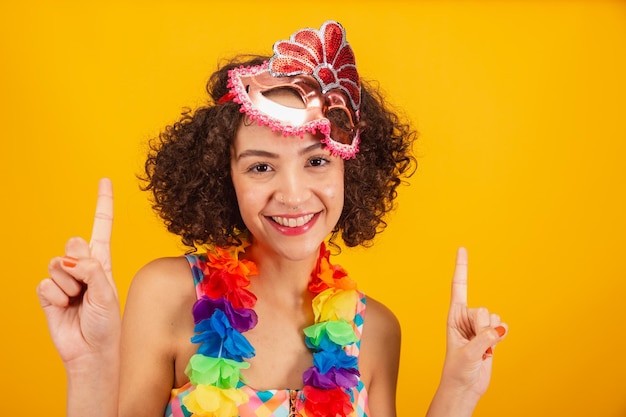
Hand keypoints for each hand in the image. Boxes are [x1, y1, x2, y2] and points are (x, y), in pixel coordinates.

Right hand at [37, 178, 120, 365]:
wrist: (91, 350)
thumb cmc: (106, 323)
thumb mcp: (108, 293)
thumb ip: (92, 270)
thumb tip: (70, 257)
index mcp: (102, 261)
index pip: (101, 226)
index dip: (103, 203)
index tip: (105, 180)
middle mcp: (83, 266)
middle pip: (73, 243)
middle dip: (80, 263)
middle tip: (87, 287)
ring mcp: (64, 279)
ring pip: (57, 264)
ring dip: (69, 285)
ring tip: (78, 302)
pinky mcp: (47, 293)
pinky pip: (44, 283)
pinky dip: (56, 297)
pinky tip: (64, 308)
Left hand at [441, 247, 507, 397]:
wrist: (465, 387)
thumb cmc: (458, 371)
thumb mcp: (467, 354)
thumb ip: (482, 339)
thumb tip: (498, 328)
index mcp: (454, 315)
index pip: (459, 286)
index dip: (461, 267)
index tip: (462, 248)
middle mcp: (466, 317)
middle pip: (483, 309)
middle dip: (482, 328)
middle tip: (475, 346)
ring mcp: (479, 326)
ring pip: (494, 318)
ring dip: (490, 336)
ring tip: (480, 349)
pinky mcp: (491, 334)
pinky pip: (503, 326)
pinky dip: (500, 338)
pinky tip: (490, 349)